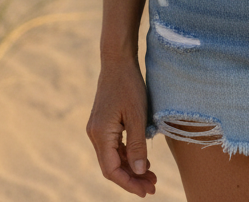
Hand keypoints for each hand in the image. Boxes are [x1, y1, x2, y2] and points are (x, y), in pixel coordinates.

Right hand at [87, 57, 157, 195]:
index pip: (111, 170)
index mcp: (100, 134)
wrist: (118, 61)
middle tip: (153, 187)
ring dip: (131, 168)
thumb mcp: (138, 115)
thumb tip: (140, 171)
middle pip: (112, 166)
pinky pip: (114, 147)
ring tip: (152, 177)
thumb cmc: (129, 85)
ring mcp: (98, 129)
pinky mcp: (104, 124)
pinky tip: (142, 159)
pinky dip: (127, 156)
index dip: (129, 183)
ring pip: (113, 158)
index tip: (146, 191)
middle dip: (132, 179)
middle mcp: (95, 135)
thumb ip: (137, 145)